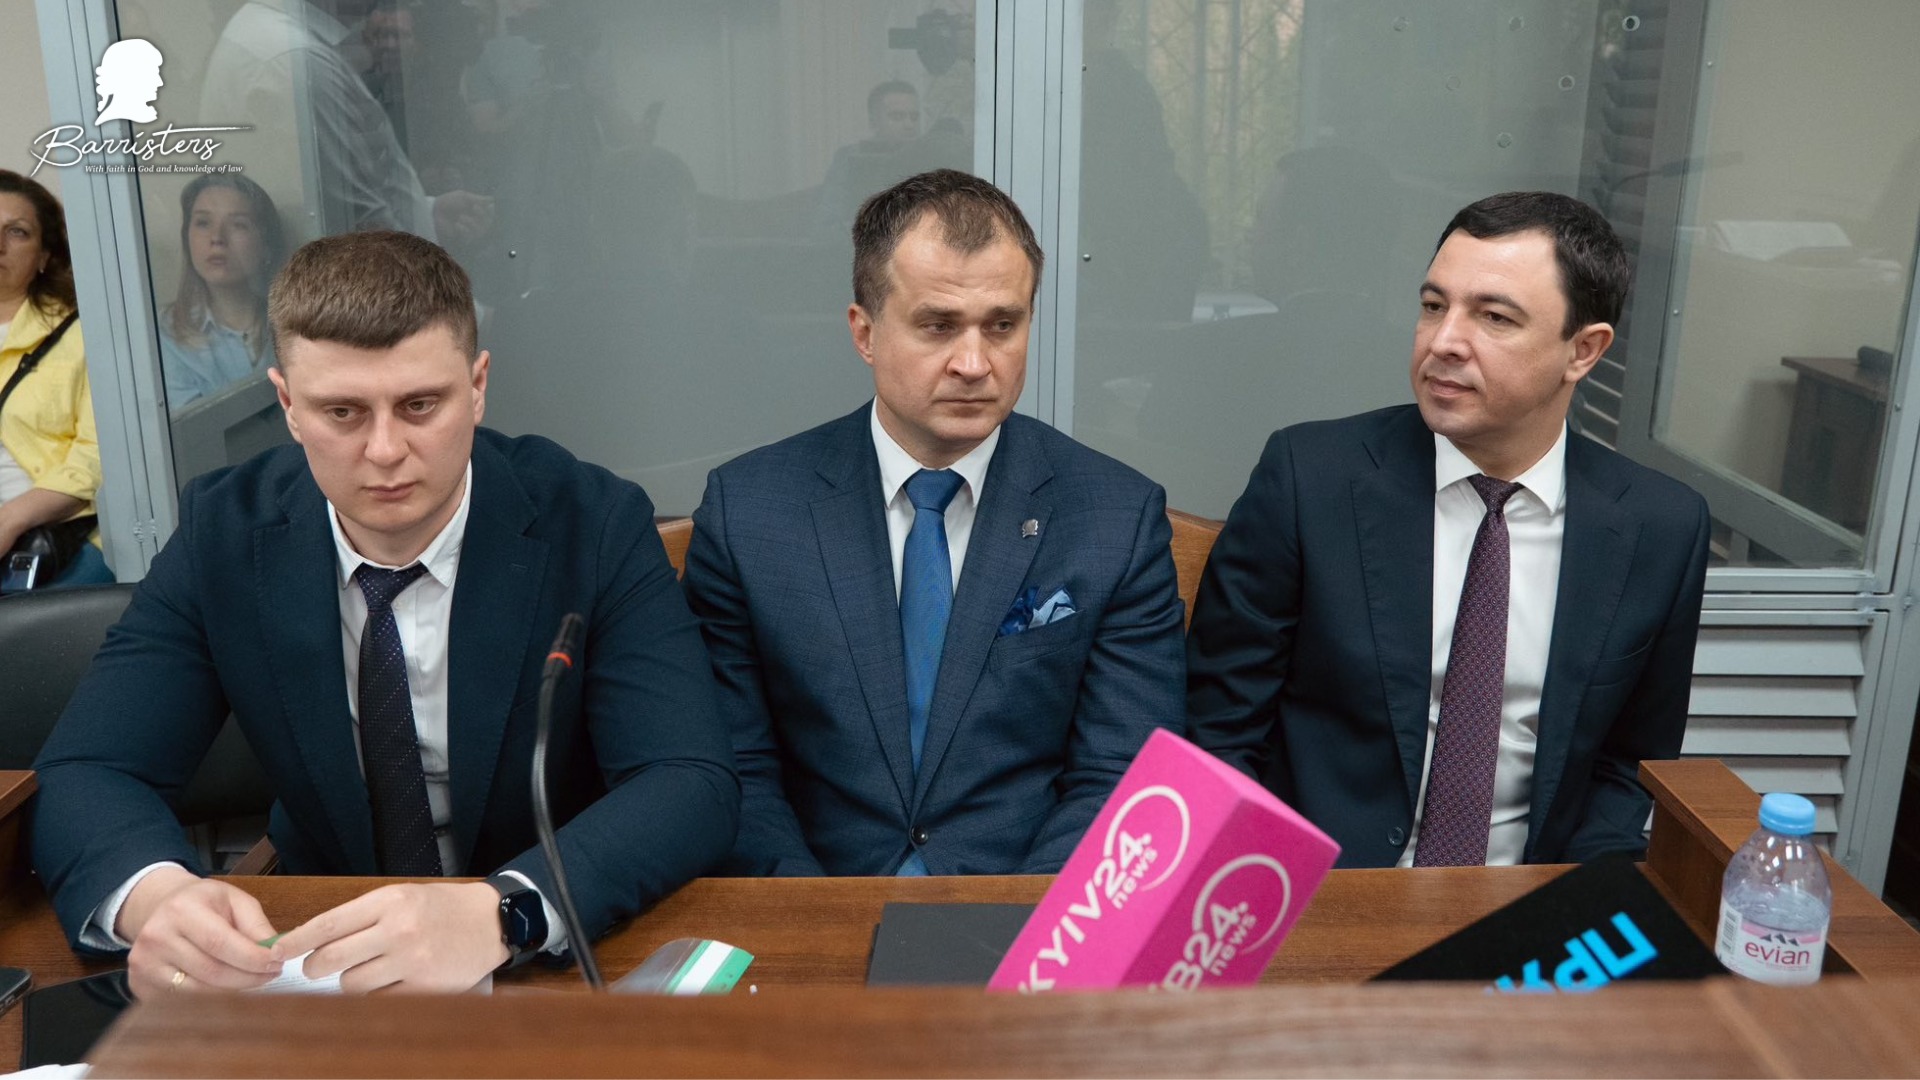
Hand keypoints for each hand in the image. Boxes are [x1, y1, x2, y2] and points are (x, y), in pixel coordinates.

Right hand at [121, 868, 281, 997]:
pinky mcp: (139, 985)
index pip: (220, 943)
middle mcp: (156, 937)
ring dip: (233, 991)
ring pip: (198, 992)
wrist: (159, 907)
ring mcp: (144, 964)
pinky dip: (210, 1000)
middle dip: (248, 977)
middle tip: (271, 974)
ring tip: (254, 980)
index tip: (277, 963)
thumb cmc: (203, 903)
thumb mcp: (234, 900)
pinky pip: (183, 1002)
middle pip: (211, 972)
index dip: (252, 958)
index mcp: (181, 910)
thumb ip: (256, 924)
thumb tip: (277, 951)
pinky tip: (227, 989)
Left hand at [271, 881, 506, 992]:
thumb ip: (362, 916)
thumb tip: (315, 941)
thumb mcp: (402, 897)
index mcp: (389, 901)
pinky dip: (377, 994)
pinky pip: (379, 999)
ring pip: (351, 985)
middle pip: (331, 958)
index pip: (328, 924)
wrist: (491, 921)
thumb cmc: (443, 908)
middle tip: (316, 968)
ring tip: (368, 971)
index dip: (297, 940)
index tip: (278, 950)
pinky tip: (391, 981)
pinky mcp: (424, 987)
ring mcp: (411, 961)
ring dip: (350, 982)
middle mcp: (398, 929)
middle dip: (314, 967)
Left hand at [432, 191, 495, 247]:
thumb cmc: (447, 202)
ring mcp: (469, 231)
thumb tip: (493, 200)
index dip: (492, 211)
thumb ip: (478, 199)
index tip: (490, 206)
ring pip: (481, 231)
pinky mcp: (463, 239)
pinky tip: (457, 225)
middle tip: (474, 208)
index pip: (491, 214)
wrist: (433, 213)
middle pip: (489, 223)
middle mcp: (475, 221)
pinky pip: (471, 237)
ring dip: (472, 223)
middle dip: (483, 215)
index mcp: (476, 211)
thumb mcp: (463, 197)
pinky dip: (465, 230)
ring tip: (460, 217)